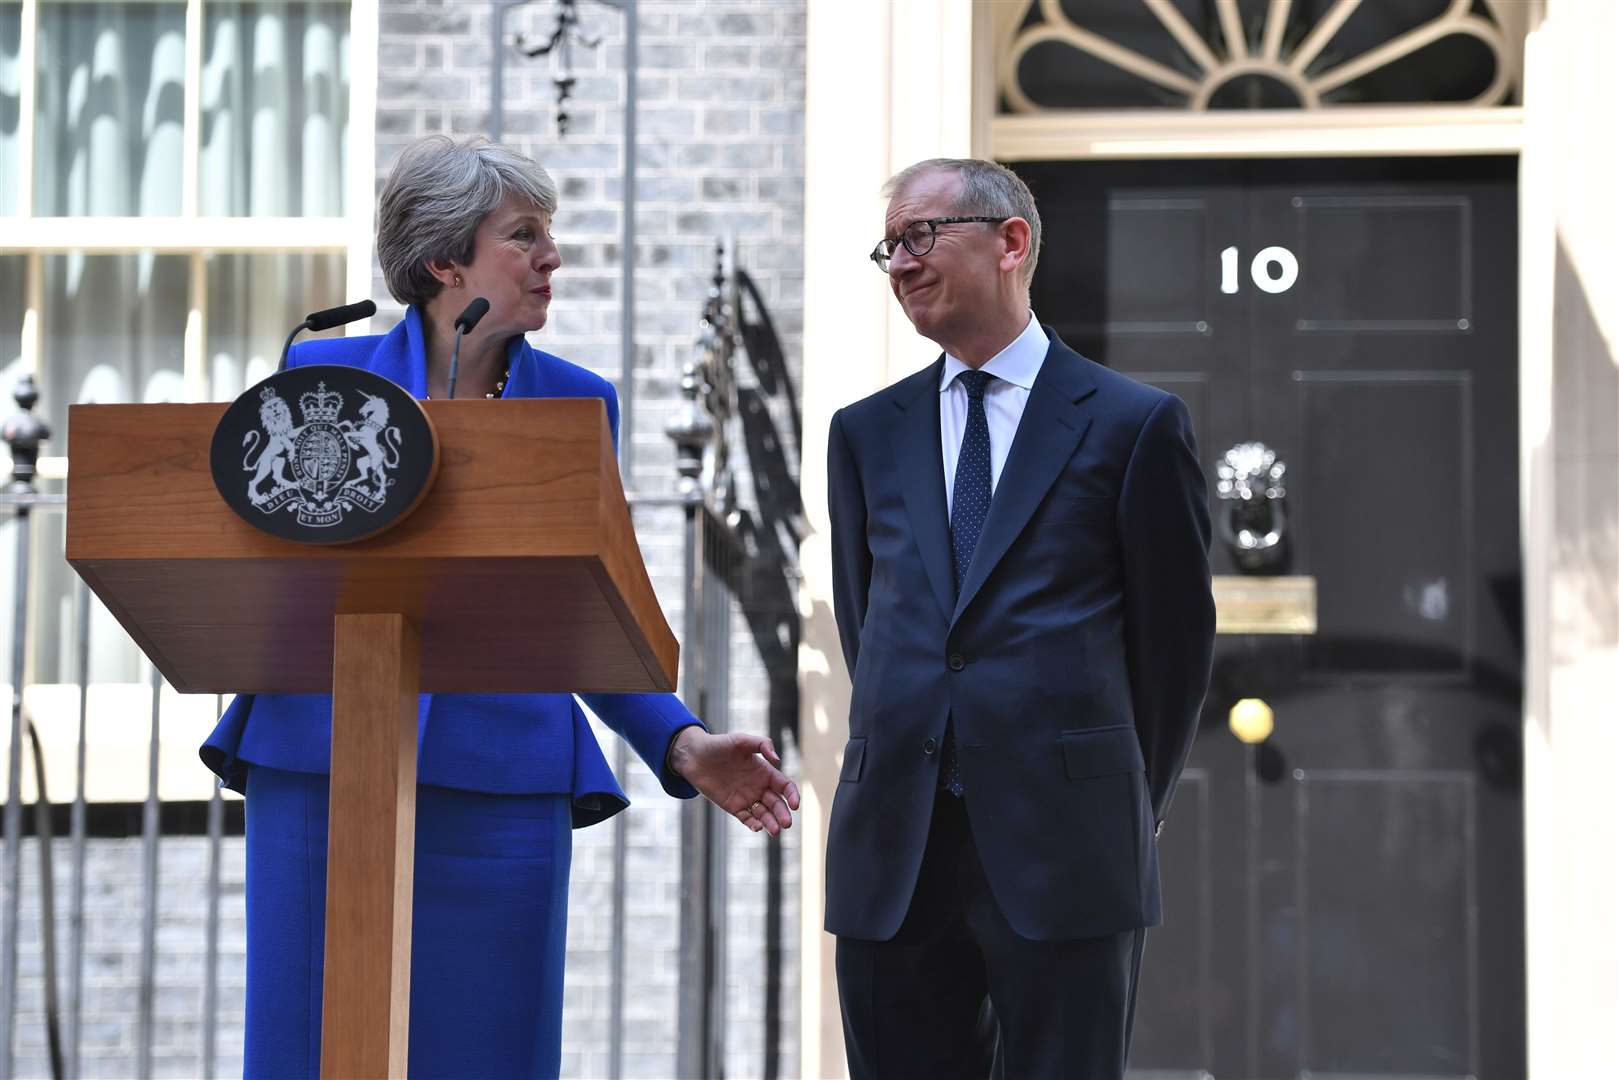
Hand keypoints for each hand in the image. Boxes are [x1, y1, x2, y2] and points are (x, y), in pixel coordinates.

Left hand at [668, 728, 800, 835]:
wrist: (695, 756)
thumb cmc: (720, 745)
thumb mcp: (742, 740)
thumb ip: (762, 744)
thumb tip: (777, 760)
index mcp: (765, 772)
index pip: (785, 786)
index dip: (792, 795)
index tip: (795, 804)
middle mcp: (759, 787)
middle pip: (777, 804)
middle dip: (783, 814)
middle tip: (786, 824)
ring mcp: (747, 798)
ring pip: (764, 814)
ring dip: (771, 823)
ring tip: (775, 831)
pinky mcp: (733, 807)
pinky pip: (747, 818)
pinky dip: (753, 824)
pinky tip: (757, 827)